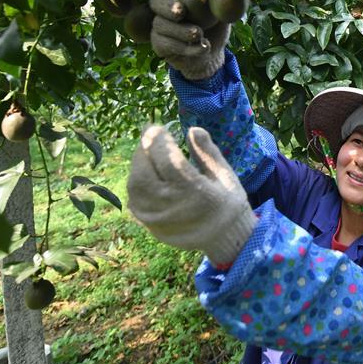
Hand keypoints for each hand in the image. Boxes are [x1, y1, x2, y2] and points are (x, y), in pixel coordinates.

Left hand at [127, 125, 255, 264]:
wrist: (224, 236)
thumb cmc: (227, 200)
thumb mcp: (225, 174)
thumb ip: (207, 152)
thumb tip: (192, 129)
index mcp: (197, 193)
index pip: (167, 161)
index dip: (159, 140)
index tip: (159, 127)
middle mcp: (173, 207)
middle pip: (144, 173)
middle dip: (143, 149)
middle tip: (150, 134)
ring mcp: (158, 219)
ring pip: (135, 186)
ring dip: (138, 164)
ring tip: (148, 151)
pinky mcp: (150, 225)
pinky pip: (135, 198)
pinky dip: (137, 180)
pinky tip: (148, 171)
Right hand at [149, 0, 229, 79]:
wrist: (214, 54)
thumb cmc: (216, 26)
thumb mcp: (222, 10)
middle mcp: (164, 7)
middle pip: (156, 0)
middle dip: (167, 5)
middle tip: (180, 12)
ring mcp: (159, 26)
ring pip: (160, 24)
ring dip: (181, 31)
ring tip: (199, 34)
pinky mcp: (158, 44)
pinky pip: (164, 44)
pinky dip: (186, 47)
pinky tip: (203, 47)